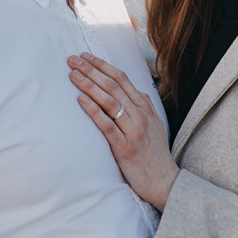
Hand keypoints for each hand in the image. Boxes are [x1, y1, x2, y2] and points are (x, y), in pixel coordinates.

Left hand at [68, 52, 179, 209]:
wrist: (165, 181)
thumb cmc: (154, 154)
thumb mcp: (153, 125)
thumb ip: (141, 107)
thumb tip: (129, 90)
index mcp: (146, 108)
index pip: (122, 79)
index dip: (103, 65)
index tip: (86, 56)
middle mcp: (141, 116)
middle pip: (113, 86)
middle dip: (91, 70)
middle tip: (72, 59)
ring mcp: (134, 131)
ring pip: (110, 101)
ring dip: (89, 85)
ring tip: (72, 75)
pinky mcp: (125, 147)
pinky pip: (107, 125)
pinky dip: (93, 110)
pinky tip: (80, 100)